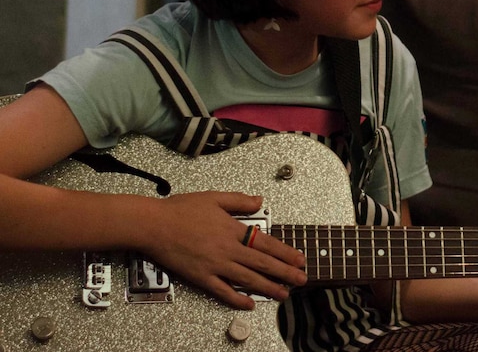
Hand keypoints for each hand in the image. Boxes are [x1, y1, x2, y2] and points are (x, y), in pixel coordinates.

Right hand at [139, 191, 306, 309]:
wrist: (153, 225)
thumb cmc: (180, 209)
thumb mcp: (214, 197)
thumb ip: (239, 201)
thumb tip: (259, 200)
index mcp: (232, 229)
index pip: (266, 243)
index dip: (285, 252)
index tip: (299, 259)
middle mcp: (227, 249)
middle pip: (262, 263)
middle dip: (284, 273)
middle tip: (301, 280)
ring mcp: (215, 265)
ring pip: (247, 279)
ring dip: (268, 287)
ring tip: (284, 294)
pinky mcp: (200, 277)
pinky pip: (222, 291)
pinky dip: (237, 299)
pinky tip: (249, 303)